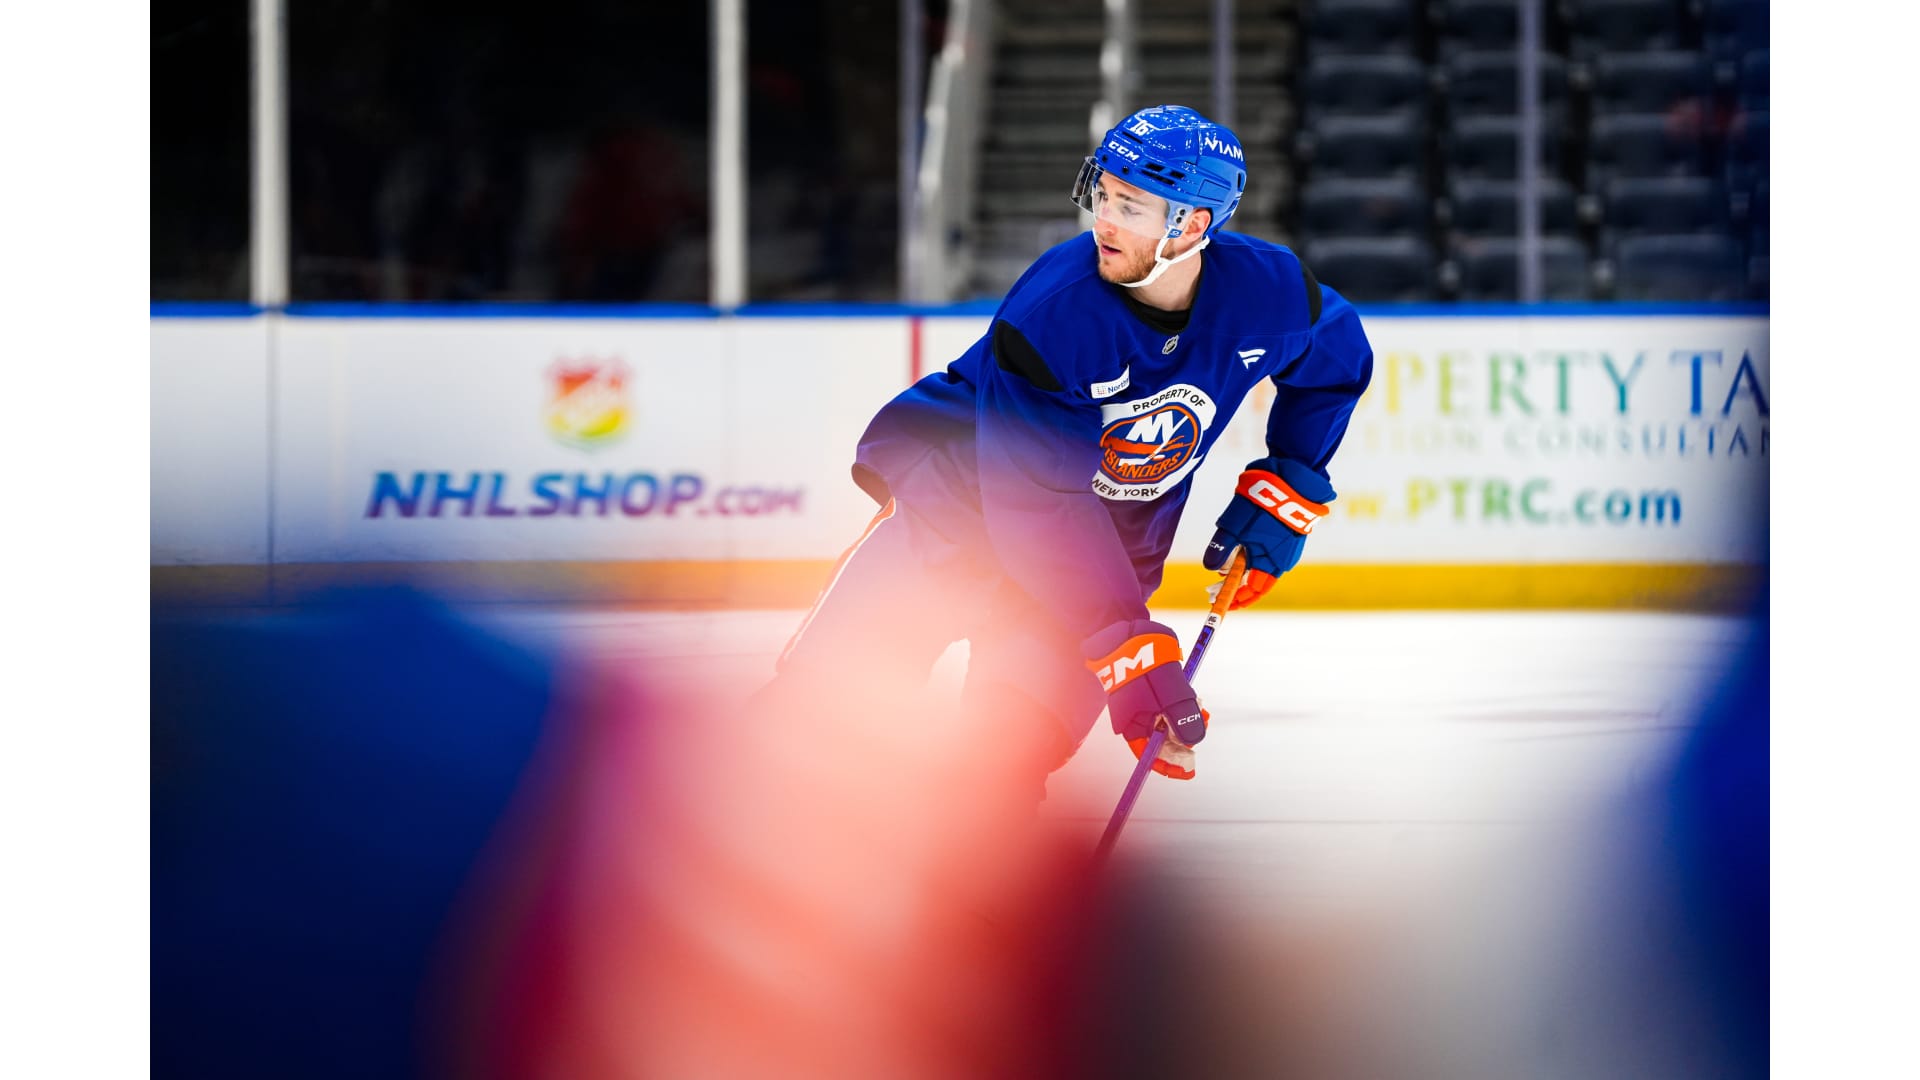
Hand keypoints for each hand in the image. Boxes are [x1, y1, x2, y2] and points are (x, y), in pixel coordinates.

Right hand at [1084, 620, 1206, 778]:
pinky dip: (1182, 704)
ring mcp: (1141, 702)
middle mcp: (1134, 716)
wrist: (1131, 630)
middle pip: (1160, 738)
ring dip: (1186, 719)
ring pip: (1166, 720)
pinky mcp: (1149, 689)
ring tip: (1205, 714)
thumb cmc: (1145, 663)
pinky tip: (1196, 700)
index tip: (1187, 772)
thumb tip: (1195, 742)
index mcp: (1130, 723)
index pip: (1147, 754)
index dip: (1168, 765)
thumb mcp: (1169, 694)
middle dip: (1183, 740)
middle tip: (1202, 734)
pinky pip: (1167, 704)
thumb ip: (1182, 718)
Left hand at [1202, 458, 1334, 609]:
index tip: (1221, 602)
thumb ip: (1221, 548)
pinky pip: (1269, 551)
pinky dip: (1253, 554)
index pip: (1253, 591)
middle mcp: (1283, 559)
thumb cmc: (1264, 504)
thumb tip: (1210, 568)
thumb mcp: (1235, 526)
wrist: (1295, 477)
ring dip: (1244, 568)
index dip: (1237, 598)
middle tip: (1218, 587)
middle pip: (1258, 580)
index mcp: (1272, 563)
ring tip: (1225, 568)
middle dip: (1238, 585)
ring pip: (1263, 565)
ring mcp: (1287, 546)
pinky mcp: (1287, 532)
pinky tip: (1241, 548)